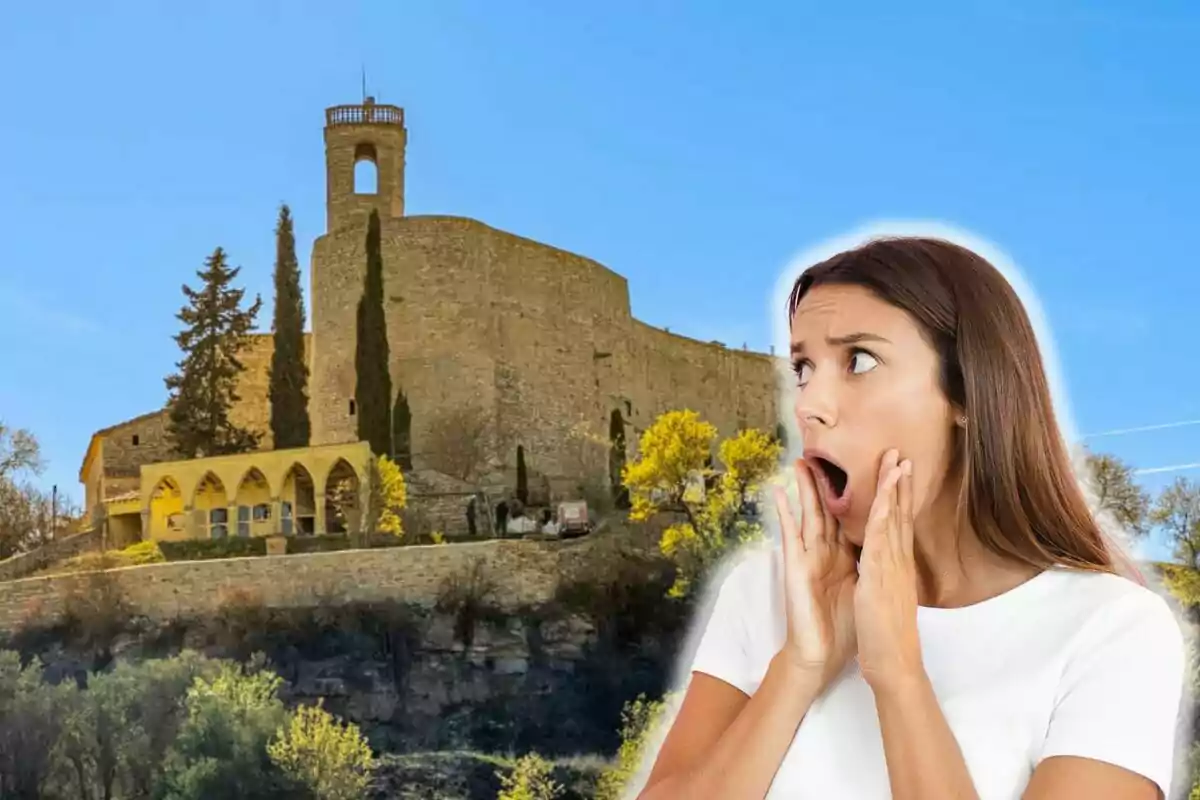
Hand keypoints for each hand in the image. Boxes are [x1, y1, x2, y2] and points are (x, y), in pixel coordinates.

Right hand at [771, 458, 858, 686]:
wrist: (822, 654)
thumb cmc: (845, 627)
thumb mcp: (867, 590)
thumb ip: (871, 567)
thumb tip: (891, 552)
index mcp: (847, 556)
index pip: (857, 517)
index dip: (865, 492)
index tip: (876, 468)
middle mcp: (827, 552)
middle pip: (831, 509)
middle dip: (832, 481)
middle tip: (831, 451)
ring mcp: (809, 558)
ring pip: (809, 514)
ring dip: (806, 487)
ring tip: (802, 460)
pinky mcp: (795, 567)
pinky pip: (789, 535)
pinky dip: (784, 512)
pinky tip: (779, 492)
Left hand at [855, 449, 923, 696]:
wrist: (894, 666)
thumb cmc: (888, 638)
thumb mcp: (887, 601)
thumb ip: (889, 581)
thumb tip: (885, 569)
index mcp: (898, 568)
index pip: (899, 525)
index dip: (899, 498)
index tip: (900, 473)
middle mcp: (898, 563)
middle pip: (899, 515)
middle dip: (899, 484)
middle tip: (901, 453)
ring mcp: (891, 568)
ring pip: (893, 520)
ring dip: (893, 489)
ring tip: (895, 460)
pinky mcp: (879, 577)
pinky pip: (880, 539)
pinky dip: (882, 514)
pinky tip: (882, 494)